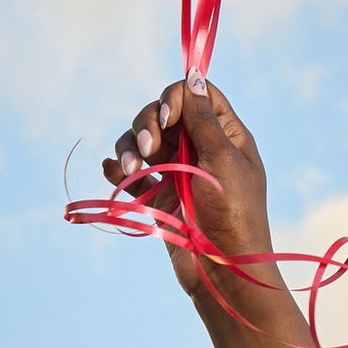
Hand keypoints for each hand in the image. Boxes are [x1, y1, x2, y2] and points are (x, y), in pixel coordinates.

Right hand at [103, 78, 272, 311]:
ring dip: (129, 147)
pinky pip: (130, 173)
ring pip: (141, 141)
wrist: (222, 271)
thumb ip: (202, 119)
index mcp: (225, 135)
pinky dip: (118, 169)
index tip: (168, 119)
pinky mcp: (157, 196)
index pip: (196, 94)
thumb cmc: (234, 215)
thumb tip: (194, 76)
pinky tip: (114, 171)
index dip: (176, 97)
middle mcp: (200, 148)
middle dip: (147, 124)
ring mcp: (176, 172)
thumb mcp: (222, 160)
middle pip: (162, 113)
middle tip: (148, 148)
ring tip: (130, 168)